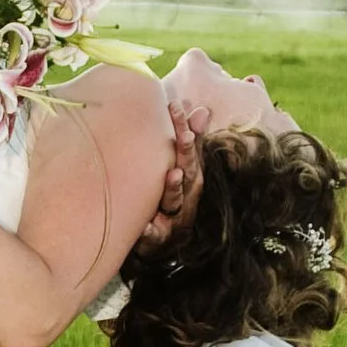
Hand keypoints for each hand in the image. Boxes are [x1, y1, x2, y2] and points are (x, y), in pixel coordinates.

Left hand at [135, 95, 205, 247]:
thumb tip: (202, 110)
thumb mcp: (182, 169)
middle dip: (186, 152)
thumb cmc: (171, 197)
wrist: (163, 241)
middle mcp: (187, 195)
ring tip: (173, 174)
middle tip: (184, 135)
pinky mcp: (159, 238)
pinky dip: (151, 231)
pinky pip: (155, 235)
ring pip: (176, 201)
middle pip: (188, 171)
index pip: (189, 148)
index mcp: (190, 176)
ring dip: (174, 188)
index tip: (176, 105)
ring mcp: (174, 217)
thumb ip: (190, 141)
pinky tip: (145, 226)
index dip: (185, 128)